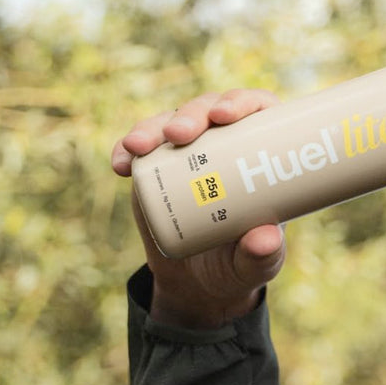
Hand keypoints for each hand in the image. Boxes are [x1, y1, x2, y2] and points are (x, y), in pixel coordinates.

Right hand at [112, 89, 285, 328]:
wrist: (200, 282)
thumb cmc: (242, 263)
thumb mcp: (258, 264)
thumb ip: (264, 255)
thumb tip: (264, 239)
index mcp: (261, 152)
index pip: (257, 111)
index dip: (242, 102)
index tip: (225, 116)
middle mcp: (225, 143)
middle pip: (210, 110)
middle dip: (192, 114)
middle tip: (180, 134)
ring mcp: (188, 152)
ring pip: (171, 122)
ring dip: (153, 128)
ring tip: (138, 147)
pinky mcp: (158, 168)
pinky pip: (140, 149)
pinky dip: (126, 151)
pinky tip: (121, 164)